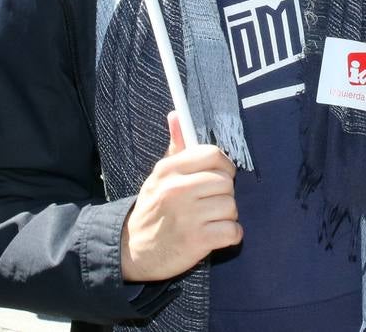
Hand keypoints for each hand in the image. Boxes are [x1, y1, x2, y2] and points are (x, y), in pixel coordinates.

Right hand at [120, 111, 241, 281]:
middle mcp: (177, 189)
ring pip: (231, 206)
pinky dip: (230, 236)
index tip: (219, 176)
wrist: (133, 251)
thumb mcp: (159, 176)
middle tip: (210, 203)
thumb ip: (176, 147)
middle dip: (224, 194)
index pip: (212, 154)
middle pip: (226, 182)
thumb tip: (177, 114)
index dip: (223, 166)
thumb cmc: (153, 209)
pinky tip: (216, 236)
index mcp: (169, 170)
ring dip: (226, 217)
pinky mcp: (196, 241)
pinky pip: (233, 231)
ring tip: (209, 221)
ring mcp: (187, 216)